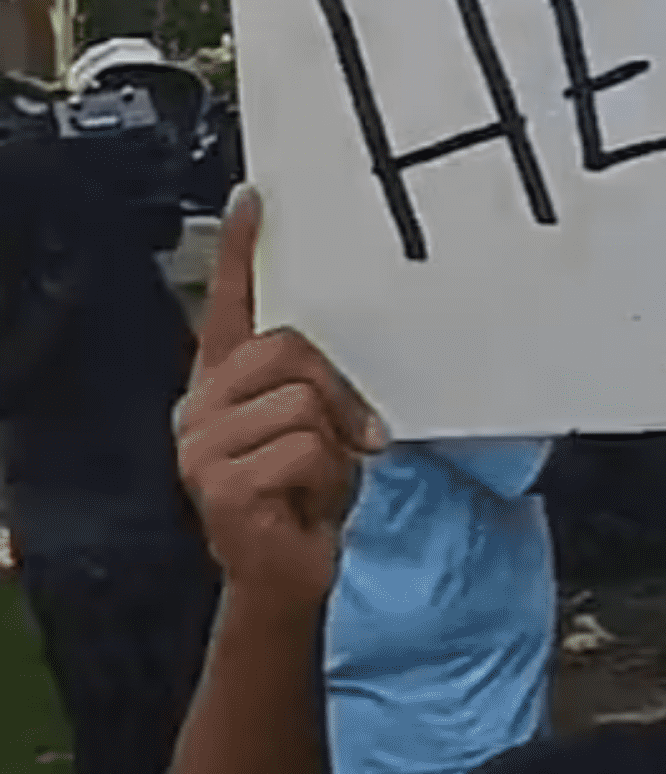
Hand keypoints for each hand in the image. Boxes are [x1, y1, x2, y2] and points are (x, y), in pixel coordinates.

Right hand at [176, 189, 384, 613]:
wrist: (289, 573)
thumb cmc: (307, 497)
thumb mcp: (319, 426)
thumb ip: (316, 383)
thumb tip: (343, 360)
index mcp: (224, 382)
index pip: (227, 302)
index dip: (240, 250)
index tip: (255, 201)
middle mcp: (202, 406)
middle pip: (286, 349)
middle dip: (336, 391)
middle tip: (356, 434)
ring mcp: (201, 446)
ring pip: (300, 402)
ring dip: (335, 444)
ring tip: (325, 477)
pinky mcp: (217, 484)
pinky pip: (300, 448)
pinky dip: (325, 475)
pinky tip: (308, 501)